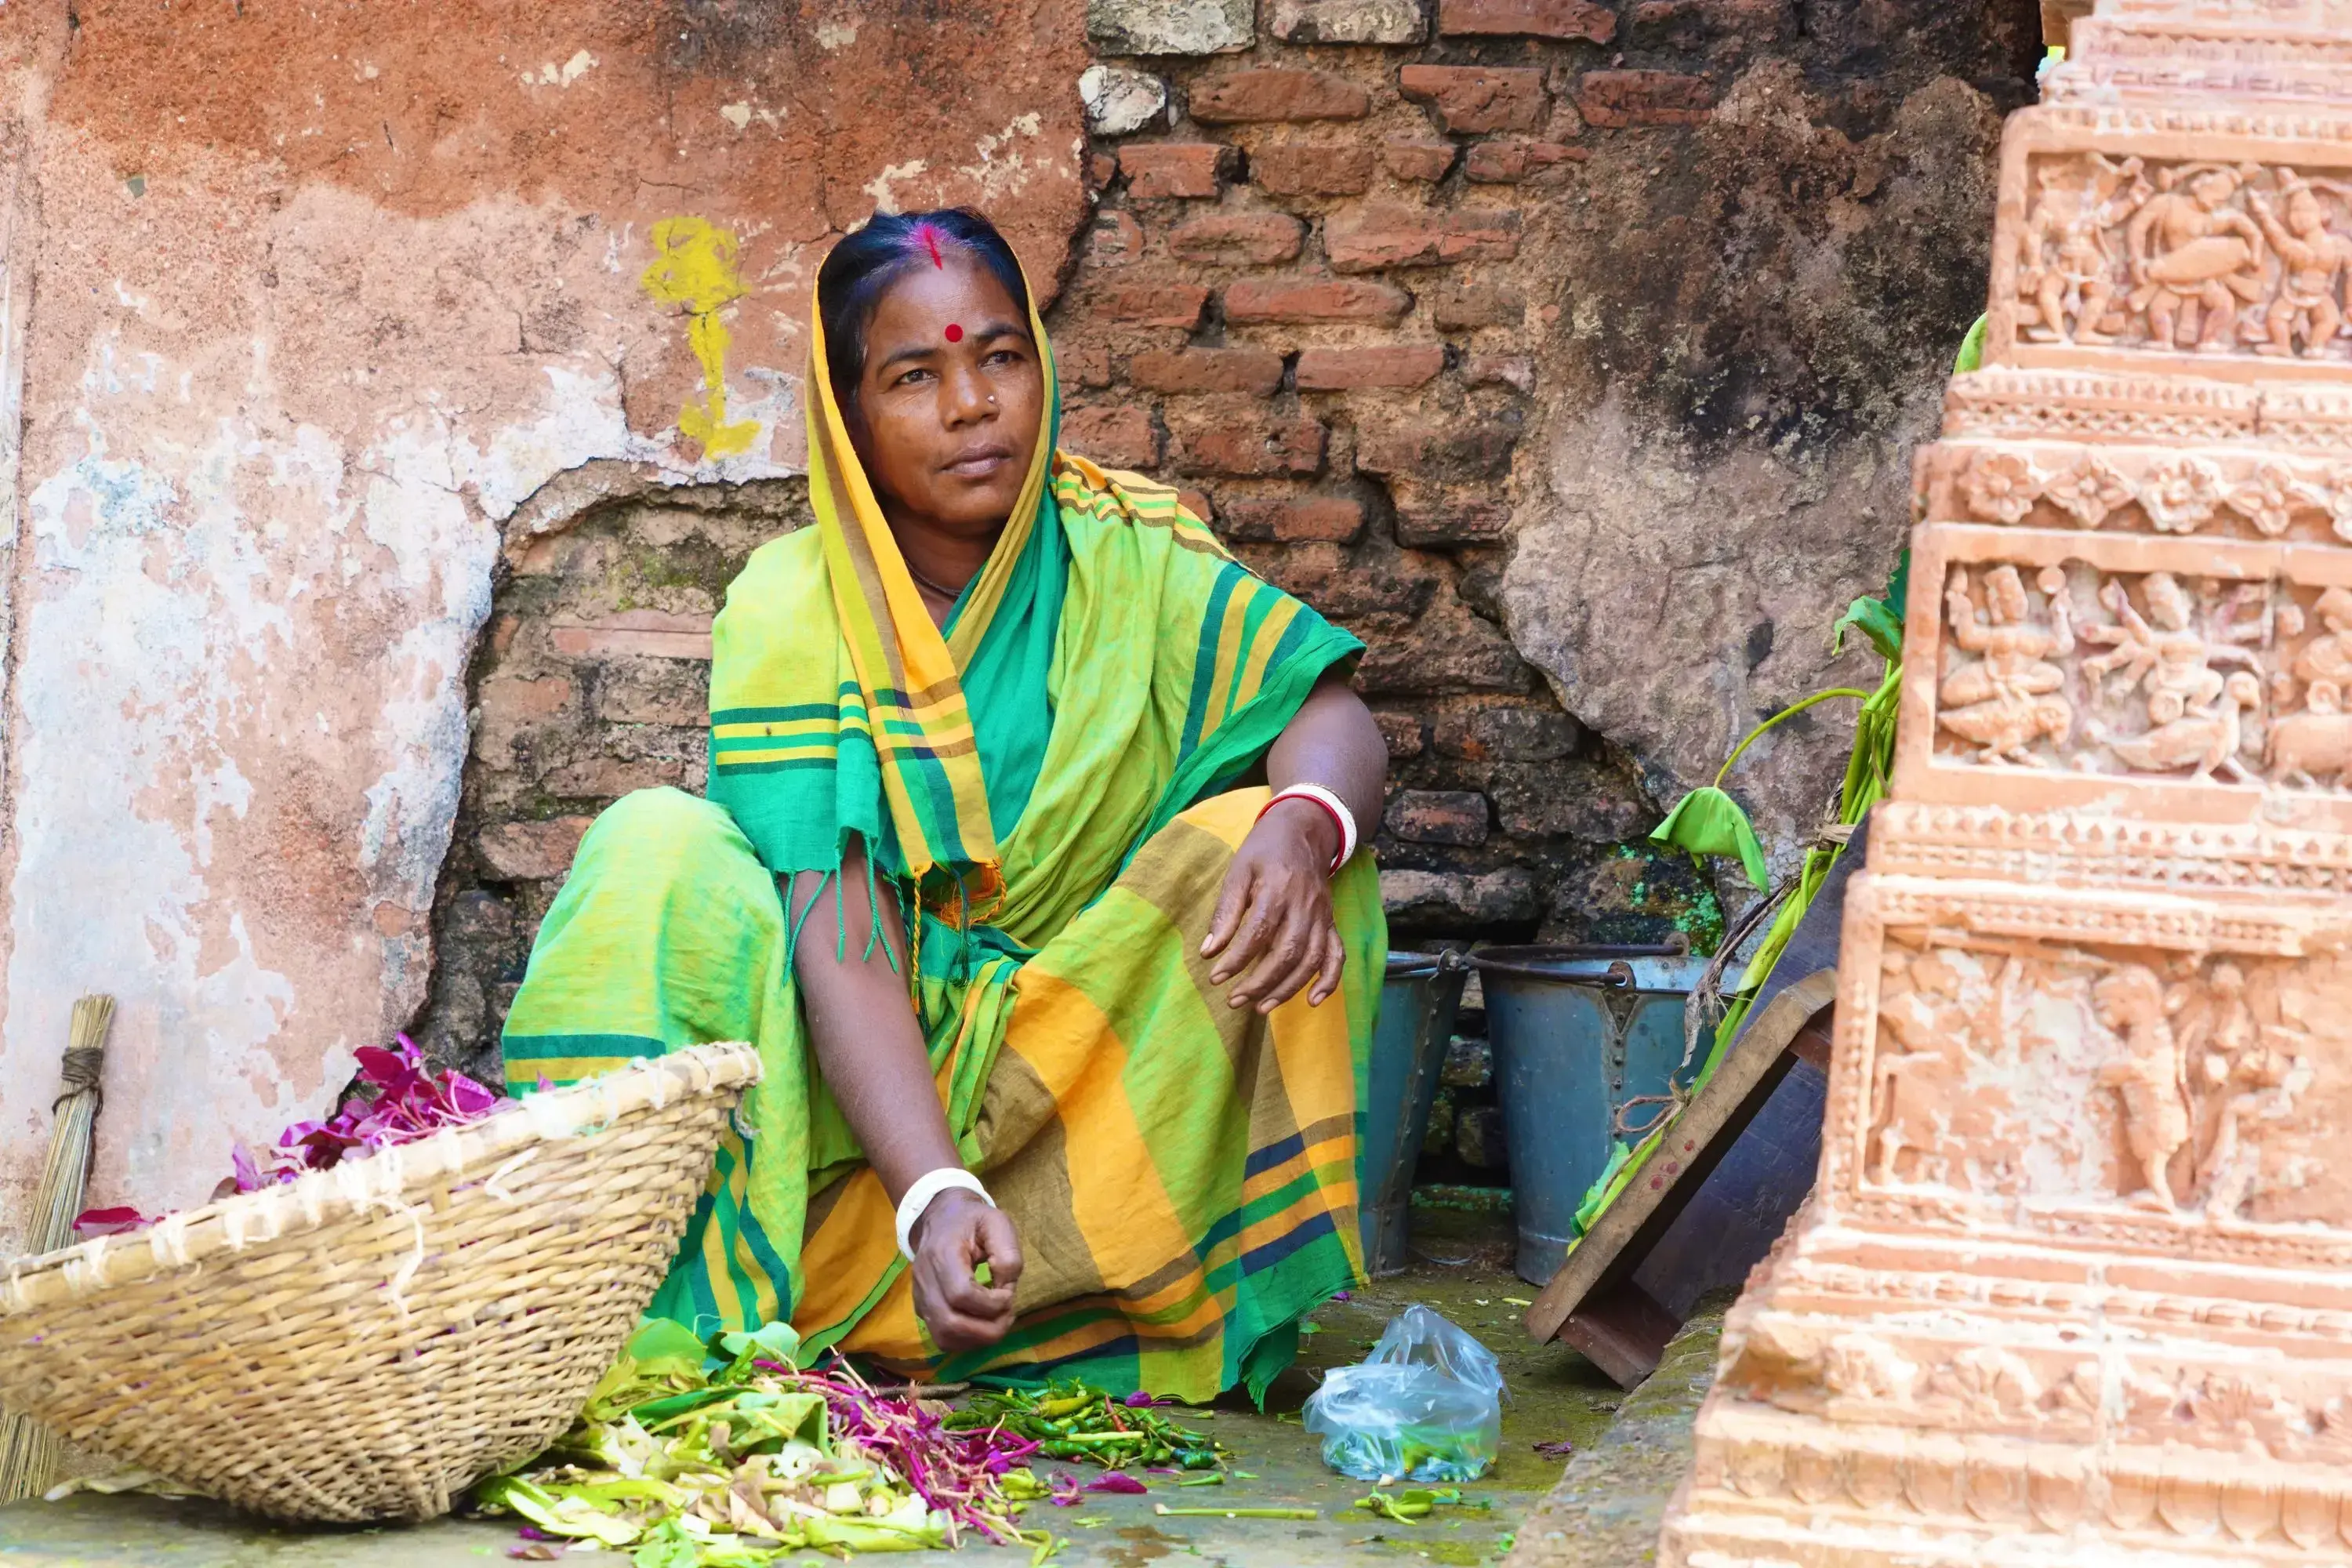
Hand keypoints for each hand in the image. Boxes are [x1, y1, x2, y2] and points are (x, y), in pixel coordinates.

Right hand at [908, 1188, 1022, 1352]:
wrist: (939, 1218)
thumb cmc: (972, 1221)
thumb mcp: (998, 1224)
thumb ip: (1008, 1255)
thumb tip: (1006, 1291)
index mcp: (943, 1254)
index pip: (960, 1293)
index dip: (990, 1303)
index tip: (1008, 1292)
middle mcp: (925, 1279)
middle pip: (949, 1323)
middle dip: (987, 1330)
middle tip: (1008, 1315)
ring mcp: (920, 1297)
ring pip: (943, 1337)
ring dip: (977, 1339)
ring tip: (997, 1323)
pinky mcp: (922, 1309)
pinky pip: (941, 1338)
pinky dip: (966, 1341)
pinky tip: (982, 1326)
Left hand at [1201, 798, 1344, 1013]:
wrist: (1304, 830)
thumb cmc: (1265, 850)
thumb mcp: (1238, 871)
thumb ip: (1225, 911)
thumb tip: (1208, 950)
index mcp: (1278, 889)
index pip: (1257, 933)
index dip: (1236, 960)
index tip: (1216, 977)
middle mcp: (1304, 906)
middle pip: (1286, 953)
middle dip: (1260, 983)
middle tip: (1235, 1000)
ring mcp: (1321, 916)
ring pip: (1310, 961)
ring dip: (1286, 989)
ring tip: (1260, 1007)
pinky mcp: (1330, 922)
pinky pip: (1336, 955)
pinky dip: (1328, 981)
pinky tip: (1312, 1001)